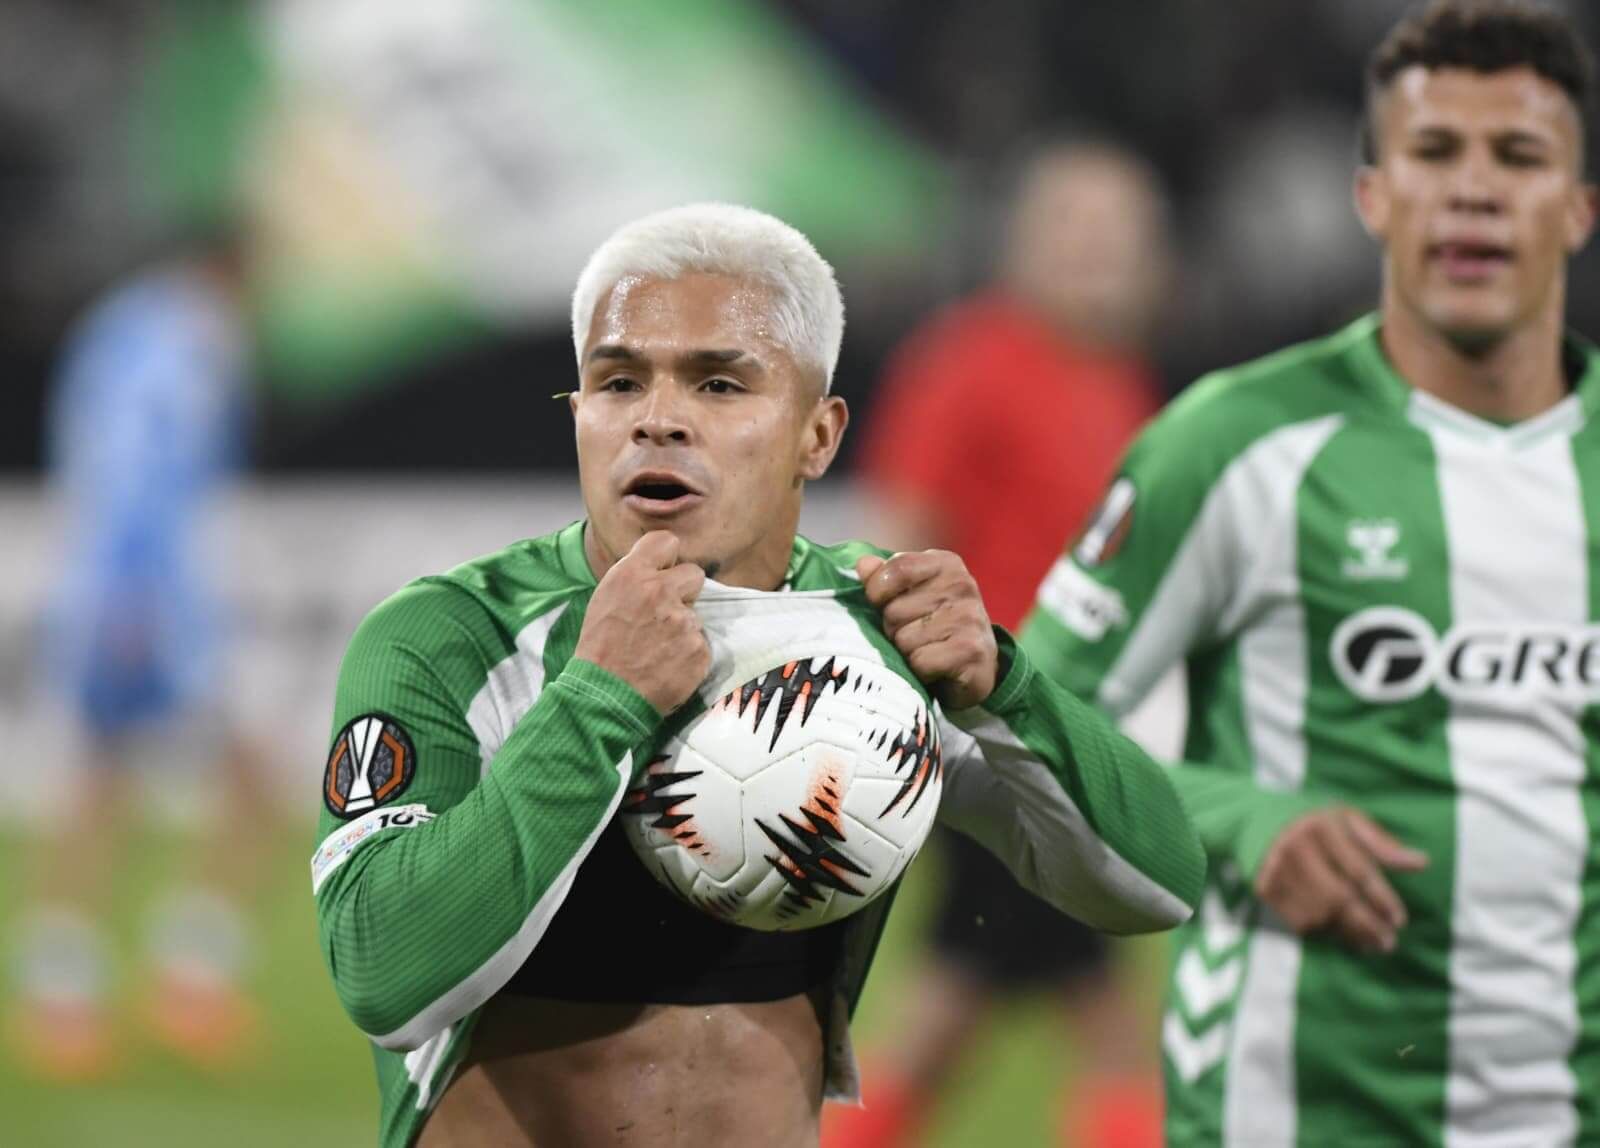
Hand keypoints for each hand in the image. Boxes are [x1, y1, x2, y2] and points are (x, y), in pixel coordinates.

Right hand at [574, 531, 708, 714]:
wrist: (604, 696)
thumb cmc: (600, 648)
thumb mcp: (605, 598)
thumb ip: (635, 578)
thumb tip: (660, 566)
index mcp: (632, 575)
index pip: (666, 541)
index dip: (667, 558)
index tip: (663, 572)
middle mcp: (660, 591)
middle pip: (694, 573)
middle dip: (684, 591)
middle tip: (664, 615)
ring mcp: (683, 621)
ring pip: (695, 613)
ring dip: (683, 628)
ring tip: (658, 648)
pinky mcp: (699, 649)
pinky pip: (701, 643)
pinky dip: (688, 654)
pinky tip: (667, 664)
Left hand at [856, 550, 997, 709]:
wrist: (976, 667)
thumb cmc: (935, 627)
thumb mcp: (910, 595)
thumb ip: (884, 578)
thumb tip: (862, 565)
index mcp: (945, 564)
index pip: (897, 569)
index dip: (878, 592)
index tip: (882, 604)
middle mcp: (962, 585)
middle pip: (894, 610)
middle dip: (893, 629)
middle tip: (913, 635)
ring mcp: (969, 617)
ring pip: (904, 639)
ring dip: (906, 652)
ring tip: (925, 650)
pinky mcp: (971, 651)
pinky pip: (920, 662)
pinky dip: (920, 670)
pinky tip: (935, 667)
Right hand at [1255, 807, 1427, 952]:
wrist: (1257, 822)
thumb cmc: (1316, 824)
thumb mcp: (1349, 821)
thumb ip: (1382, 844)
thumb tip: (1421, 862)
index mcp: (1321, 827)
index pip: (1359, 870)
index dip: (1382, 898)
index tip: (1399, 920)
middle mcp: (1295, 848)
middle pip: (1338, 898)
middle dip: (1367, 925)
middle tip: (1388, 942)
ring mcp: (1277, 870)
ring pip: (1319, 915)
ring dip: (1348, 934)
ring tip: (1369, 943)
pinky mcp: (1265, 889)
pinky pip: (1299, 922)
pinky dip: (1324, 933)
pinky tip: (1341, 935)